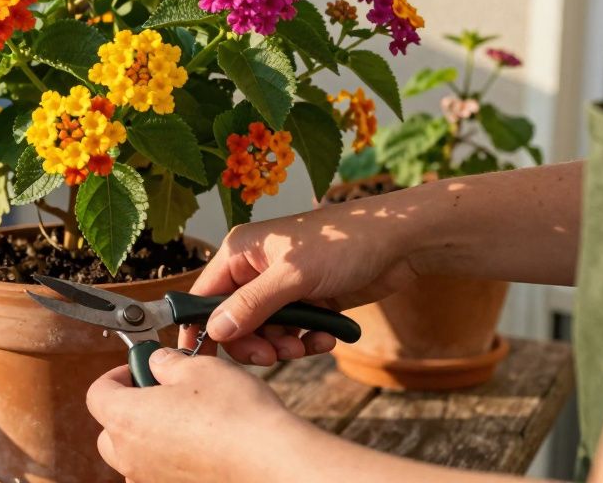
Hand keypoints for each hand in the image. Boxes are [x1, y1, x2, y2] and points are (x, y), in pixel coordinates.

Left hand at [87, 349, 302, 482]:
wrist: (269, 461)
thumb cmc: (234, 414)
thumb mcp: (198, 368)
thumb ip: (168, 363)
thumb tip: (158, 363)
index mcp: (125, 419)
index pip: (96, 394)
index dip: (115, 375)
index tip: (138, 368)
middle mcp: (130, 457)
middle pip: (109, 432)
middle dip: (128, 410)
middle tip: (159, 393)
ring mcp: (152, 480)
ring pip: (134, 458)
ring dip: (148, 438)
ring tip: (183, 421)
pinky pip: (158, 475)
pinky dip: (169, 461)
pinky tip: (199, 447)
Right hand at [183, 200, 425, 364]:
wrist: (401, 243)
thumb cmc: (345, 243)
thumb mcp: (293, 276)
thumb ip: (252, 305)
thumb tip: (215, 330)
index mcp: (240, 252)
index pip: (204, 295)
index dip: (201, 327)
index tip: (200, 360)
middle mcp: (255, 269)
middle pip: (232, 320)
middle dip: (252, 342)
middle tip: (273, 356)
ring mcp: (281, 287)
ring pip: (264, 332)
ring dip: (283, 345)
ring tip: (306, 345)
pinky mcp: (306, 302)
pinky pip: (292, 333)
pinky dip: (305, 341)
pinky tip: (326, 339)